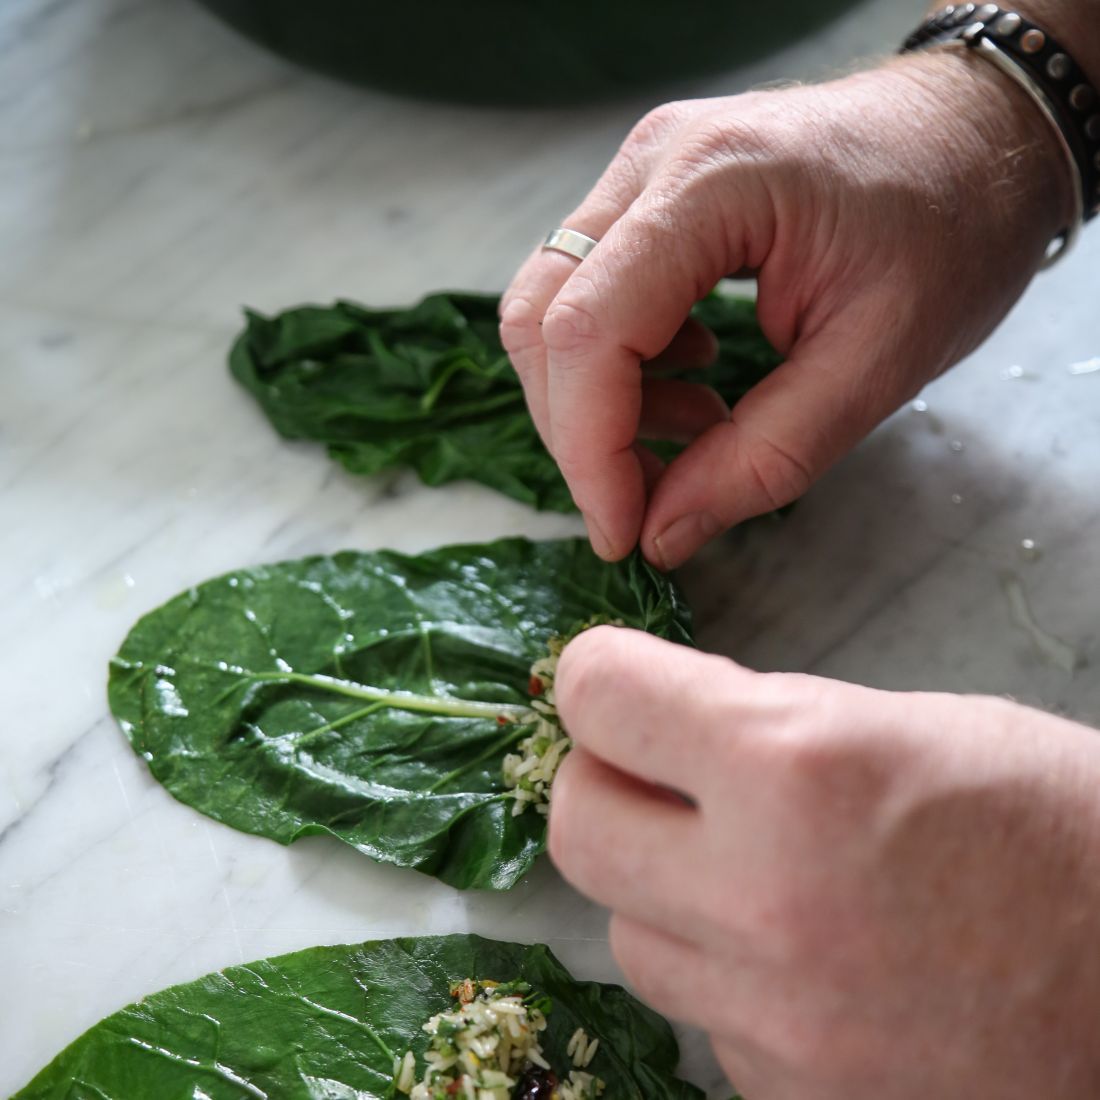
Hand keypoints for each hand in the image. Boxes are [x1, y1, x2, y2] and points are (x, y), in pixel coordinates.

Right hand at [500, 51, 1073, 567]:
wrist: (978, 137)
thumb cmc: (953, 229)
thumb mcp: (879, 364)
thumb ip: (765, 460)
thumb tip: (662, 533)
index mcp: (712, 184)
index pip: (589, 331)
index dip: (589, 449)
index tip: (623, 532)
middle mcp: (652, 162)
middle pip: (544, 319)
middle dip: (580, 433)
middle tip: (646, 502)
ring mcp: (642, 170)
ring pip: (550, 307)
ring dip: (597, 401)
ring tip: (696, 431)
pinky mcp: (648, 194)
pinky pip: (588, 291)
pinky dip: (619, 365)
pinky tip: (694, 384)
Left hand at [549, 627, 1099, 1097]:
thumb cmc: (1048, 818)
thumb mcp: (896, 728)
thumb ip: (759, 727)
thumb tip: (663, 735)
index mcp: (794, 770)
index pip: (598, 697)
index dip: (601, 677)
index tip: (618, 683)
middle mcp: (762, 902)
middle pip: (578, 828)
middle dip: (607, 786)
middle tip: (662, 777)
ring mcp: (776, 1023)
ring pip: (629, 935)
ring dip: (667, 893)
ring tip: (756, 875)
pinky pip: (705, 1020)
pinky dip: (730, 980)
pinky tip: (810, 962)